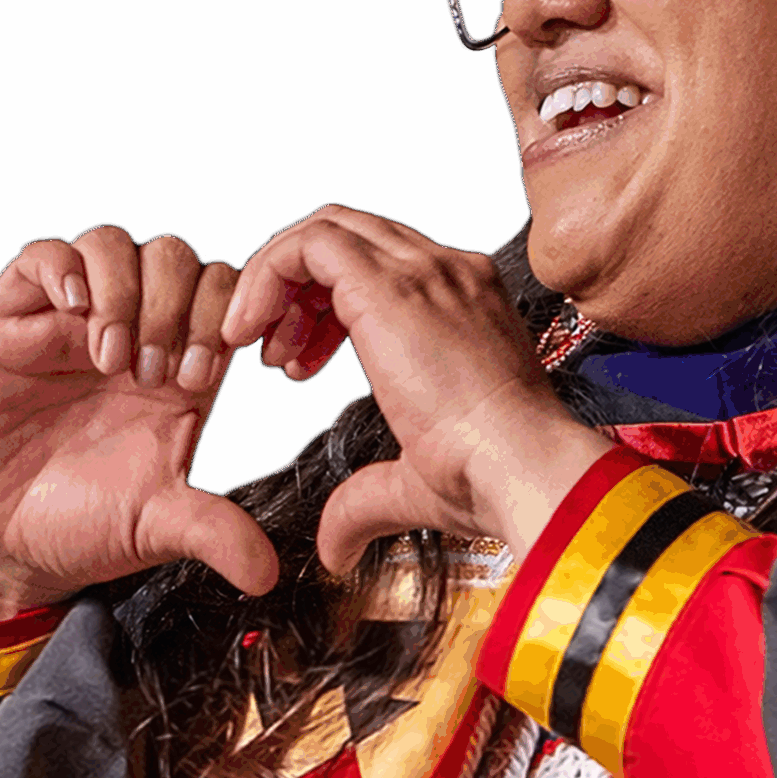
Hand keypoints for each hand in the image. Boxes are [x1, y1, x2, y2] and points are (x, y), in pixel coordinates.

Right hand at [0, 228, 279, 635]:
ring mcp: (70, 323)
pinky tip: (72, 312)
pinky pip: (40, 258)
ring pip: (113, 246)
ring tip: (110, 358)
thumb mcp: (159, 526)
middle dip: (174, 306)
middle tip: (152, 374)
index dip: (222, 317)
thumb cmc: (81, 526)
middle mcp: (131, 333)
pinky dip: (62, 270)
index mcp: (180, 368)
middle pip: (175, 259)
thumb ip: (215, 532)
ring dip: (123, 291)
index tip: (197, 378)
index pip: (223, 295)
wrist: (0, 545)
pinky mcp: (11, 323)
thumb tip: (268, 572)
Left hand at [220, 208, 608, 573]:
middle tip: (276, 351)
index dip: (329, 306)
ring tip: (257, 341)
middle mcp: (450, 275)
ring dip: (277, 281)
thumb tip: (337, 547)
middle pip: (353, 237)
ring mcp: (425, 272)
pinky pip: (309, 244)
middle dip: (299, 289)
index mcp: (468, 306)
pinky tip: (253, 329)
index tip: (305, 362)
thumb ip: (367, 501)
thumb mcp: (417, 483)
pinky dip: (268, 276)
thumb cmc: (495, 477)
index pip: (385, 267)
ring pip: (327, 230)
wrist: (523, 466)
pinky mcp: (391, 285)